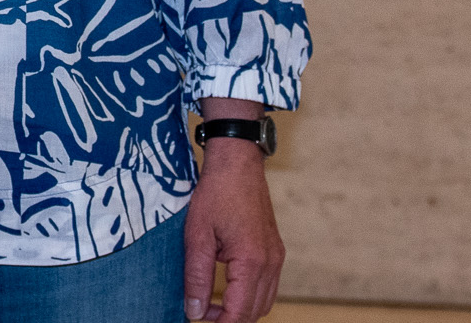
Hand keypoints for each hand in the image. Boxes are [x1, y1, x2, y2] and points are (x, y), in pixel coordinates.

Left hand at [183, 102, 284, 321]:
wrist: (237, 164)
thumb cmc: (215, 194)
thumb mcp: (196, 235)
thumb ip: (196, 276)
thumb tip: (194, 311)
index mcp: (252, 261)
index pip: (241, 313)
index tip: (197, 320)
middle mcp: (271, 263)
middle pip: (256, 312)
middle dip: (230, 319)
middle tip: (200, 312)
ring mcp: (276, 257)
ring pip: (264, 301)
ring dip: (241, 310)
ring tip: (211, 303)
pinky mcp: (275, 250)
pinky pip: (267, 286)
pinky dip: (250, 295)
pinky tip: (227, 287)